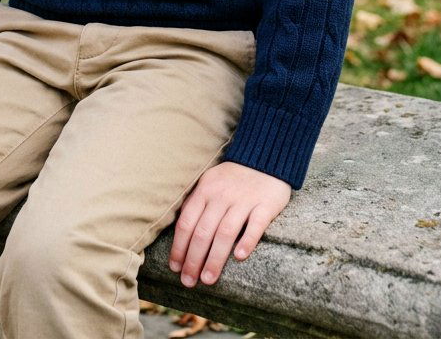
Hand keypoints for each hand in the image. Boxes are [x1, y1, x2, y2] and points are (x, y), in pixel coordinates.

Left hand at [168, 162, 290, 287]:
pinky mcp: (265, 204)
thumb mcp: (209, 183)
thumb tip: (179, 236)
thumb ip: (196, 204)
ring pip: (226, 232)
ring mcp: (244, 199)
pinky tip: (239, 256)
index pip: (187, 222)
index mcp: (205, 190)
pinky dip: (247, 240)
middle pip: (203, 231)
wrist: (265, 158)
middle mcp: (222, 195)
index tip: (175, 268)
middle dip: (193, 259)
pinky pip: (256, 224)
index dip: (179, 247)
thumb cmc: (232, 178)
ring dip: (215, 258)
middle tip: (189, 281)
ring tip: (208, 279)